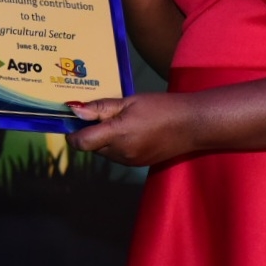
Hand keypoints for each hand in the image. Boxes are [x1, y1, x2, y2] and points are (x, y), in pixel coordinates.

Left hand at [66, 92, 198, 166]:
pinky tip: (131, 130)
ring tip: (120, 120)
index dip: (73, 131)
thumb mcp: (129, 101)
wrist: (192, 125)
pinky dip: (116, 145)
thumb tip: (75, 111)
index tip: (74, 119)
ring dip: (103, 139)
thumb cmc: (161, 107)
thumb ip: (101, 108)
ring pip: (104, 152)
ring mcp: (129, 162)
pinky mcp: (138, 164)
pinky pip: (117, 156)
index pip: (81, 142)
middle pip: (91, 147)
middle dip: (90, 133)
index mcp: (116, 135)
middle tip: (100, 113)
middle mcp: (120, 153)